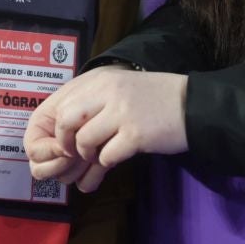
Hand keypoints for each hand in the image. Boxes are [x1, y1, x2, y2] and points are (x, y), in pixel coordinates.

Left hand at [23, 67, 188, 192]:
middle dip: (65, 146)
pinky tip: (118, 158)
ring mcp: (122, 111)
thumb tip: (59, 146)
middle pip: (64, 122)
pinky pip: (107, 156)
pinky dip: (107, 163)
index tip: (57, 148)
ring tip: (100, 157)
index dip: (49, 133)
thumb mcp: (118, 94)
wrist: (195, 106)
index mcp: (99, 80)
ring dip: (88, 156)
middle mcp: (107, 91)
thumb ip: (91, 111)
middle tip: (75, 156)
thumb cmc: (154, 102)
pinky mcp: (136, 133)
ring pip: (83, 142)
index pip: (57, 106)